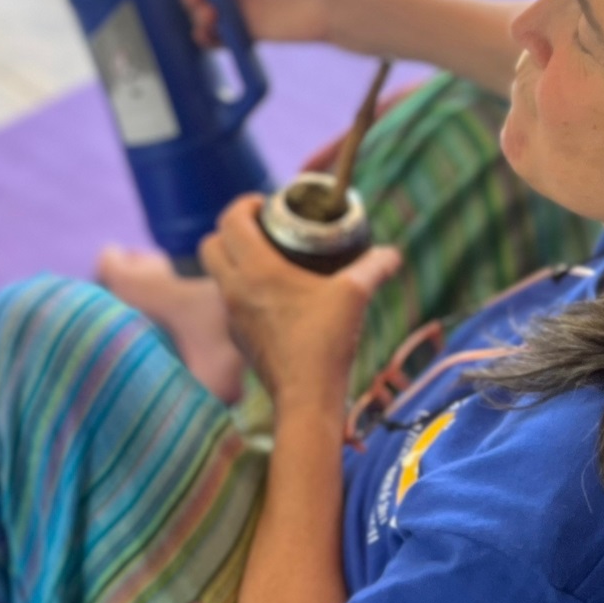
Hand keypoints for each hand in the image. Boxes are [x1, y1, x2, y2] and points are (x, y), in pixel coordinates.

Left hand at [200, 196, 402, 419]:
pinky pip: (229, 299)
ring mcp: (231, 314)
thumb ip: (373, 268)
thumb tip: (392, 253)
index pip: (231, 220)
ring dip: (234, 258)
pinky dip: (242, 288)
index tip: (267, 204)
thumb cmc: (326, 343)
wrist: (305, 398)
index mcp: (257, 270)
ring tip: (270, 258)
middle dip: (232, 229)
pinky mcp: (237, 336)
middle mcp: (234, 289)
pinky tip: (274, 296)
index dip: (246, 204)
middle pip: (211, 244)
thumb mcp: (354, 296)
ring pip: (216, 273)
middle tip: (264, 228)